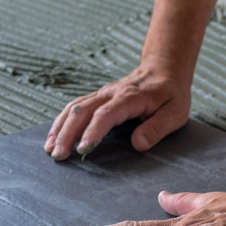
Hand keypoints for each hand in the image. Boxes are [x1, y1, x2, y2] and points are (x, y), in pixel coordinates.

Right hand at [44, 61, 190, 159]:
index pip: (105, 115)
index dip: (92, 132)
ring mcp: (102, 94)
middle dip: (67, 133)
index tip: (82, 150)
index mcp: (130, 98)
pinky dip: (61, 121)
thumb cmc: (171, 94)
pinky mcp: (98, 97)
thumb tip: (138, 144)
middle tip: (59, 155)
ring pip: (74, 108)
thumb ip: (157, 128)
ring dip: (60, 128)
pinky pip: (75, 107)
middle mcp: (110, 93)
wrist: (165, 70)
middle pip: (82, 111)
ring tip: (50, 149)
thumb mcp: (175, 113)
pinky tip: (53, 136)